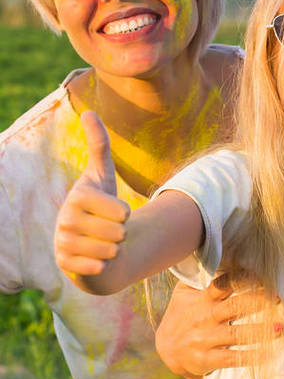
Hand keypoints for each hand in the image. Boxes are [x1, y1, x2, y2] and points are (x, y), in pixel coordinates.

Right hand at [54, 111, 130, 276]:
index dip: (125, 213)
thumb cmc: (99, 204)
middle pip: (118, 233)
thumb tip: (89, 110)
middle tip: (107, 228)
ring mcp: (62, 243)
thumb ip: (99, 144)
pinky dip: (103, 265)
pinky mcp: (64, 264)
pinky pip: (98, 268)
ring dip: (113, 249)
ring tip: (102, 241)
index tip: (112, 210)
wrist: (86, 239)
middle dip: (120, 234)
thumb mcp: (102, 175)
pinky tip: (95, 257)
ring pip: (110, 252)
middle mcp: (66, 219)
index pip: (122, 212)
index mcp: (79, 197)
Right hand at [155, 269, 283, 378]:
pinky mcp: (206, 359)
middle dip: (257, 302)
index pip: (224, 284)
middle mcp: (205, 317)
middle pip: (234, 307)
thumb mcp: (185, 293)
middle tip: (278, 298)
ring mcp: (205, 339)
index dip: (244, 279)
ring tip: (281, 328)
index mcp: (202, 298)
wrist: (165, 348)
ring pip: (235, 333)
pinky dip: (251, 356)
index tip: (264, 277)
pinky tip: (268, 354)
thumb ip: (202, 277)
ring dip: (260, 331)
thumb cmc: (183, 314)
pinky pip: (232, 358)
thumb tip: (225, 256)